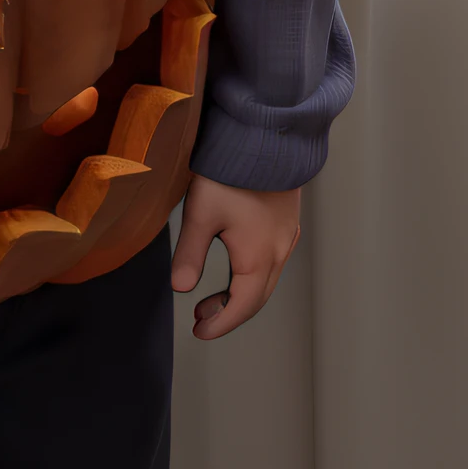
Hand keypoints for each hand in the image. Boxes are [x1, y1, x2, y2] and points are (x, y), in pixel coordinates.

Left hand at [169, 176, 302, 342]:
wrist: (265, 135)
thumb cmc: (233, 172)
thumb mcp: (200, 214)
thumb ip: (189, 254)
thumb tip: (180, 287)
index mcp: (258, 257)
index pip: (241, 307)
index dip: (221, 325)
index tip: (200, 332)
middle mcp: (279, 251)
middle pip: (256, 298)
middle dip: (229, 313)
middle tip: (201, 318)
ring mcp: (286, 236)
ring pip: (266, 280)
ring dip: (240, 294)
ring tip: (211, 296)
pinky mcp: (286, 222)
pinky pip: (272, 261)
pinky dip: (252, 275)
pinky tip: (234, 266)